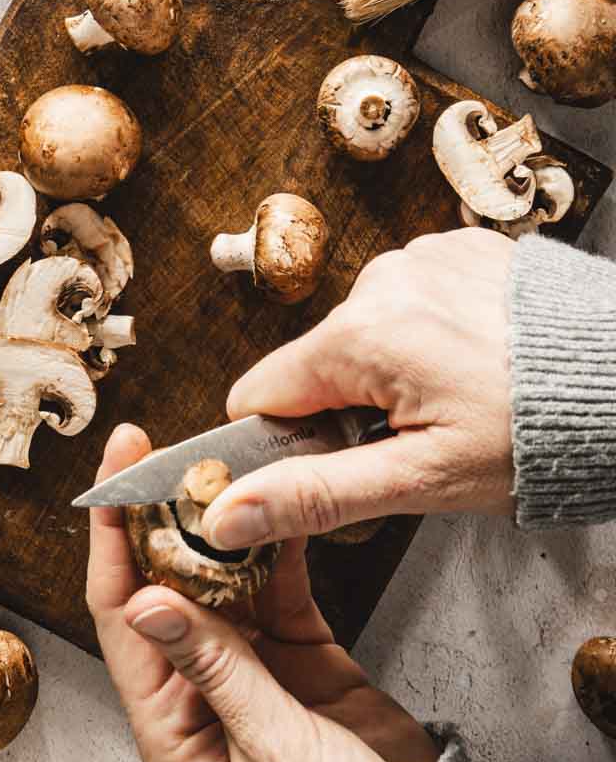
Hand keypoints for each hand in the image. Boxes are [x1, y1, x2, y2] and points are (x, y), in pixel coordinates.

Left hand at [88, 425, 438, 761]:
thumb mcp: (272, 750)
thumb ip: (218, 670)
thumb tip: (148, 602)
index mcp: (169, 725)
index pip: (122, 615)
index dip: (112, 541)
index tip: (113, 475)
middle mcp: (198, 690)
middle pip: (166, 584)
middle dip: (164, 517)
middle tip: (171, 450)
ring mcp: (251, 670)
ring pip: (223, 578)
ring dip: (223, 524)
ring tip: (224, 464)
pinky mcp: (302, 656)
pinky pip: (279, 587)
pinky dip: (279, 547)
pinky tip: (278, 506)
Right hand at [202, 226, 516, 548]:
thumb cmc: (536, 438)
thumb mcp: (420, 482)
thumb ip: (314, 495)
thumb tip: (225, 514)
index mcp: (358, 336)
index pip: (259, 394)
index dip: (285, 443)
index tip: (334, 464)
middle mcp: (379, 280)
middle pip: (318, 364)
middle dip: (351, 407)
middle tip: (423, 440)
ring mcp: (421, 256)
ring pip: (366, 332)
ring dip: (395, 369)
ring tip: (461, 398)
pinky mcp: (459, 248)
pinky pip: (413, 299)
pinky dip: (433, 332)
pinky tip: (478, 360)